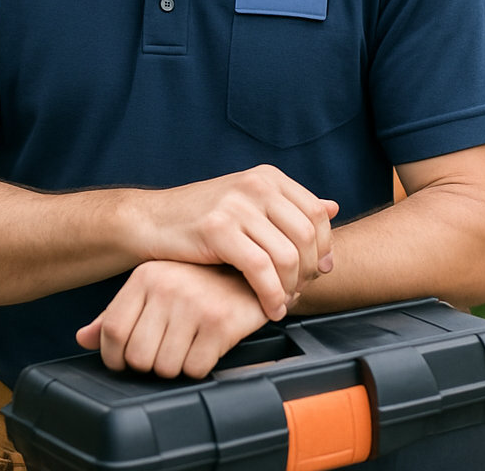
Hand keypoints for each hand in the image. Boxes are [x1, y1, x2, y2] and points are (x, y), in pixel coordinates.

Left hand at [76, 261, 268, 378]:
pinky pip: (195, 368)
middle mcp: (166, 287)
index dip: (114, 356)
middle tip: (164, 353)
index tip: (125, 361)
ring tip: (187, 346)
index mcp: (145, 276)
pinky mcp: (220, 322)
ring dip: (175, 368)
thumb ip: (117, 313)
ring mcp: (194, 304)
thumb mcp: (154, 287)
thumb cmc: (197, 280)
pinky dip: (199, 367)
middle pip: (137, 356)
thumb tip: (83, 338)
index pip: (111, 331)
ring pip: (166, 367)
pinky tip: (206, 346)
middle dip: (148, 366)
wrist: (248, 270)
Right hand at [134, 166, 337, 320]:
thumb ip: (289, 208)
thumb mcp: (248, 205)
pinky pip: (260, 269)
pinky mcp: (217, 228)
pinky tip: (268, 308)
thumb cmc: (201, 219)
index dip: (323, 248)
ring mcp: (236, 204)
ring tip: (282, 303)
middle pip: (306, 235)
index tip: (316, 272)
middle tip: (298, 293)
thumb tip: (333, 207)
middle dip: (308, 272)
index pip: (317, 213)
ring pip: (287, 255)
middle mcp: (255, 184)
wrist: (151, 221)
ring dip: (290, 288)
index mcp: (267, 176)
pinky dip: (271, 295)